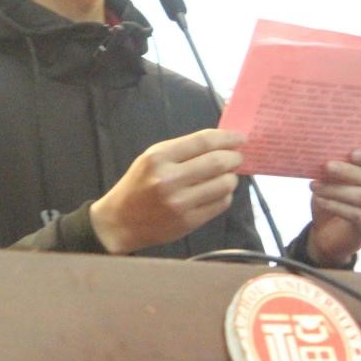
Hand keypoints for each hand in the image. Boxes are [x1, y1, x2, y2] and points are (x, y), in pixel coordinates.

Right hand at [90, 129, 242, 254]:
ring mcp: (180, 202)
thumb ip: (183, 150)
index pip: (202, 142)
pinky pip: (220, 204)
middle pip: (217, 162)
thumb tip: (221, 145)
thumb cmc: (138, 185)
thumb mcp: (151, 158)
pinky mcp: (188, 222)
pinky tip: (218, 193)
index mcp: (158, 157)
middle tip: (237, 158)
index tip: (239, 138)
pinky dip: (225, 195)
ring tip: (227, 176)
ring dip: (231, 178)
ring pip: (223, 185)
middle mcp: (169, 179)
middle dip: (234, 158)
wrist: (120, 221)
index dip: (226, 138)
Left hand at [305, 147, 360, 267]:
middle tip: (326, 166)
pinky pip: (356, 214)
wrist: (326, 232)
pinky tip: (319, 200)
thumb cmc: (332, 198)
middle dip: (348, 171)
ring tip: (314, 185)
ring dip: (336, 189)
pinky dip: (335, 205)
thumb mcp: (332, 180)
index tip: (352, 153)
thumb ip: (336, 168)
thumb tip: (327, 156)